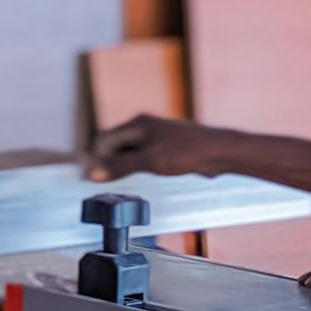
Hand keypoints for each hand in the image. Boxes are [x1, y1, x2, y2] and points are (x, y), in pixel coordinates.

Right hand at [86, 115, 224, 181]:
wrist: (220, 153)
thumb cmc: (188, 152)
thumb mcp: (149, 161)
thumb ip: (119, 166)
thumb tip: (90, 172)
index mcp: (137, 124)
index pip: (103, 140)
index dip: (94, 159)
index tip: (90, 179)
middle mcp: (144, 128)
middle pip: (114, 147)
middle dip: (108, 165)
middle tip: (104, 186)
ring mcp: (156, 138)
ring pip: (129, 155)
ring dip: (122, 169)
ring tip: (120, 186)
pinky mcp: (166, 150)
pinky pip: (143, 160)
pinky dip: (137, 171)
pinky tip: (140, 183)